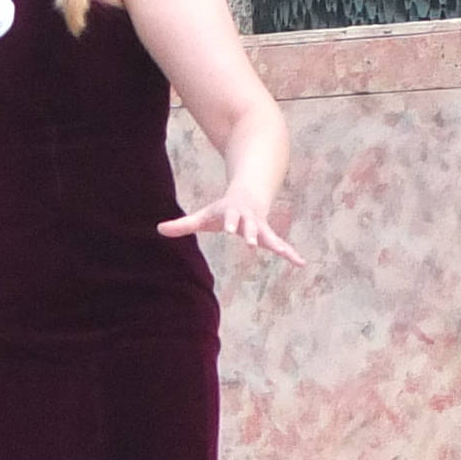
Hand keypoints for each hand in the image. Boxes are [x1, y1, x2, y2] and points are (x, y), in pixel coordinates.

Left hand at [159, 187, 307, 270]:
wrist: (249, 195)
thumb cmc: (222, 210)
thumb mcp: (203, 216)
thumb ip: (182, 224)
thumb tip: (159, 229)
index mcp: (232, 213)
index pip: (230, 218)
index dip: (230, 222)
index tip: (229, 229)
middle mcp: (249, 219)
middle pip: (251, 226)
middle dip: (251, 234)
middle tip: (251, 244)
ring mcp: (261, 227)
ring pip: (270, 236)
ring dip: (278, 246)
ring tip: (289, 256)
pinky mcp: (269, 236)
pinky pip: (281, 245)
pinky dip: (291, 254)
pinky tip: (302, 264)